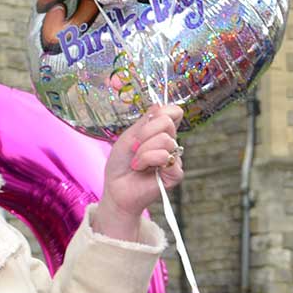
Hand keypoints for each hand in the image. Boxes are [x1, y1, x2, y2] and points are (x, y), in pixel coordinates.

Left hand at [91, 104, 185, 236]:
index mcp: (160, 133)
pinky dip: (147, 160)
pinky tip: (141, 169)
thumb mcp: (129, 136)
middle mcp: (170, 144)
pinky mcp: (175, 174)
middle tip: (133, 147)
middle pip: (167, 122)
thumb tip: (159, 104)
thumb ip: (145, 121)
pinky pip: (164, 157)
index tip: (145, 123)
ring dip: (143, 150)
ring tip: (136, 162)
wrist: (116, 188)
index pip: (173, 112)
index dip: (162, 112)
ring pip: (165, 140)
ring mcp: (174, 159)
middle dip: (145, 132)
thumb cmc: (121, 164)